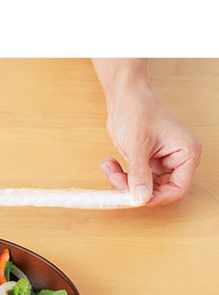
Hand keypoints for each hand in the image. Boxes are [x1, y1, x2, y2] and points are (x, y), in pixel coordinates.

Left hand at [95, 63, 201, 206]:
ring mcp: (160, 163)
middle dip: (134, 188)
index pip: (178, 189)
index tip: (135, 198)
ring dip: (123, 182)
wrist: (124, 96)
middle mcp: (177, 160)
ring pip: (142, 188)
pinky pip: (133, 180)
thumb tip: (141, 198)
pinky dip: (119, 176)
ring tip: (109, 166)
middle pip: (158, 191)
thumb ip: (139, 173)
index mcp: (186, 154)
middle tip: (115, 178)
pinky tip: (109, 163)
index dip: (156, 198)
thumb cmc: (137, 109)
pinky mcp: (145, 163)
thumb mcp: (137, 144)